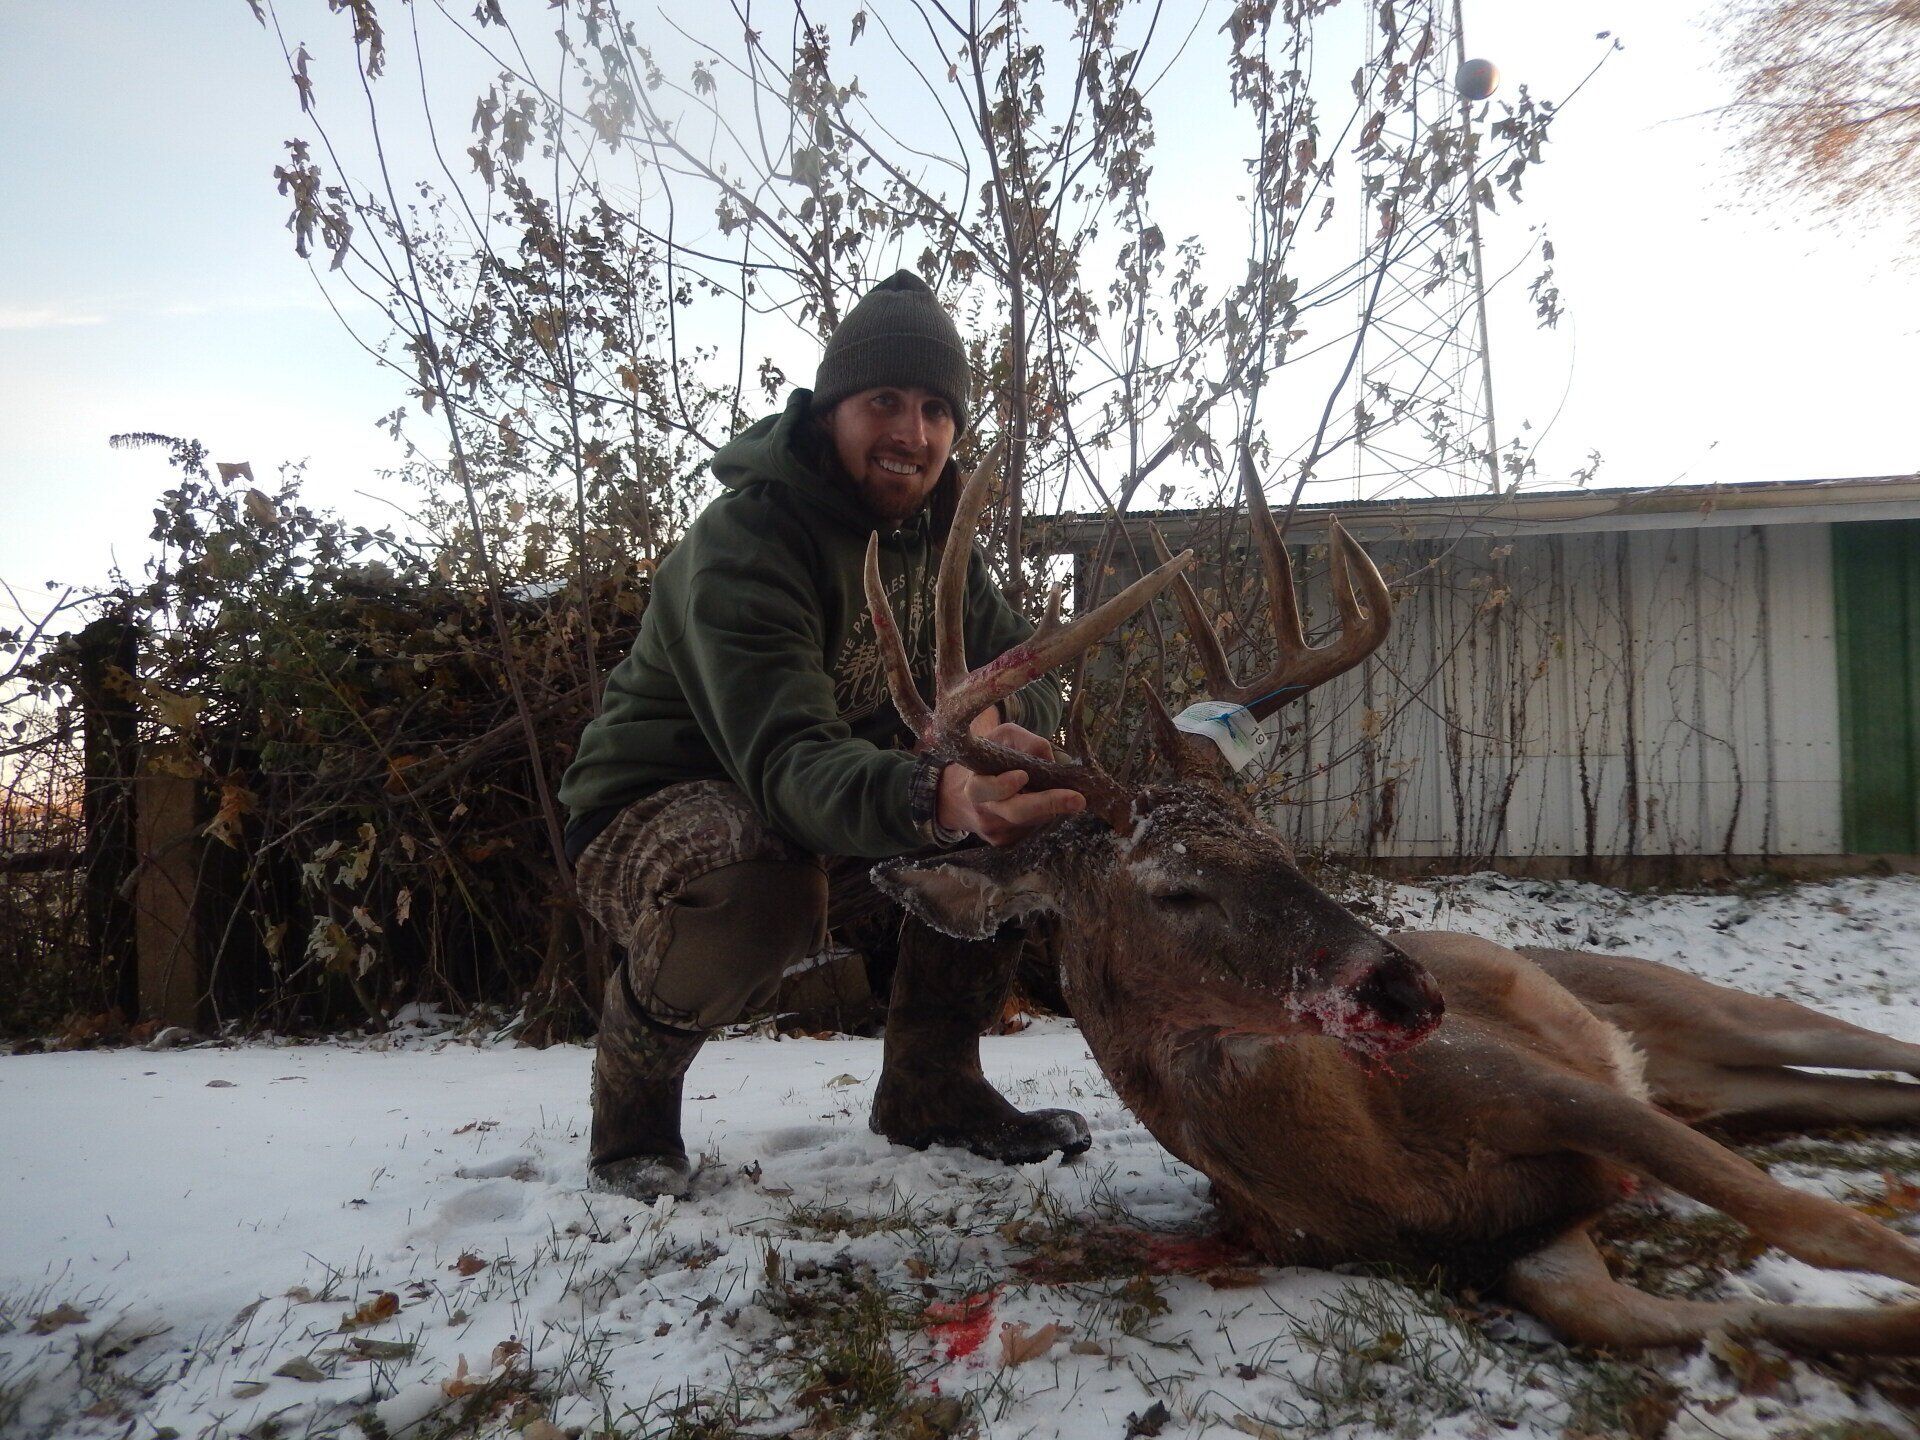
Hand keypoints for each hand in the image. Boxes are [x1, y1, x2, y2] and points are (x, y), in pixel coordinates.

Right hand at [935, 713, 1086, 845]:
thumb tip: (1049, 759)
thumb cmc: (986, 760)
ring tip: (1062, 793)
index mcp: (973, 785)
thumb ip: (1024, 742)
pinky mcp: (1006, 843)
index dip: (1002, 785)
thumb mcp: (1000, 739)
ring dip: (1051, 806)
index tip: (1024, 776)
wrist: (961, 798)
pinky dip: (1044, 814)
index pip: (984, 789)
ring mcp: (995, 831)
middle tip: (1077, 800)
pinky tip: (1044, 804)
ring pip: (1032, 820)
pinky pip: (1033, 828)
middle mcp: (983, 811)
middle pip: (1016, 813)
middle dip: (1048, 804)